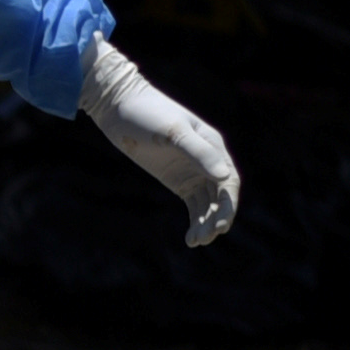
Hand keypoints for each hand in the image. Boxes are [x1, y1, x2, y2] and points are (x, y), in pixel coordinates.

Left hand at [81, 37, 238, 247]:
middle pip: (221, 195)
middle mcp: (207, 160)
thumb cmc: (148, 114)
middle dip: (218, 218)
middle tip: (206, 238)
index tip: (220, 224)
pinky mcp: (177, 179)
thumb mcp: (173, 133)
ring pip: (208, 203)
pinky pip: (193, 204)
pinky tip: (189, 237)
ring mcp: (193, 170)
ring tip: (195, 242)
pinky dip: (194, 219)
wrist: (119, 107)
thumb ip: (198, 153)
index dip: (228, 204)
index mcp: (213, 146)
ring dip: (205, 222)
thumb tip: (225, 176)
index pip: (229, 181)